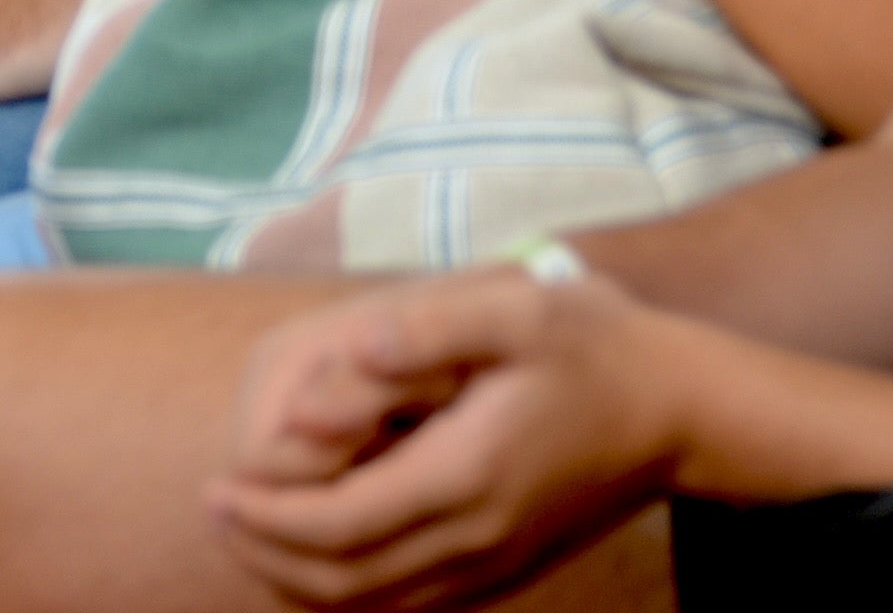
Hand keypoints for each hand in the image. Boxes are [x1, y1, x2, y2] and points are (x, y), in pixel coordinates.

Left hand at [215, 267, 682, 605]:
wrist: (676, 412)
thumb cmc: (590, 347)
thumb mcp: (515, 309)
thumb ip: (427, 326)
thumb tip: (355, 344)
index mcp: (468, 476)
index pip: (340, 526)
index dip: (266, 516)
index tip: (216, 486)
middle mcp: (477, 539)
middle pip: (342, 581)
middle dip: (265, 554)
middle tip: (216, 511)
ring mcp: (493, 565)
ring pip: (372, 607)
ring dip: (297, 581)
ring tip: (248, 533)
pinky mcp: (503, 571)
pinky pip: (407, 606)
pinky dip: (346, 591)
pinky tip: (312, 550)